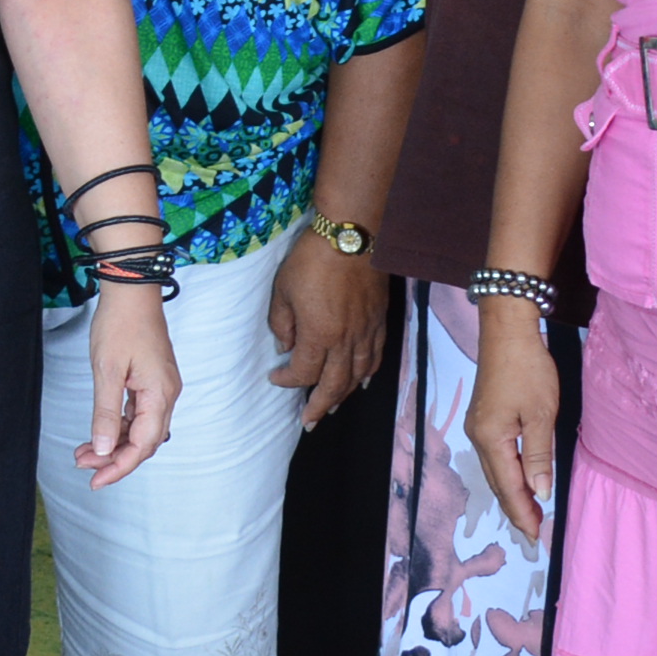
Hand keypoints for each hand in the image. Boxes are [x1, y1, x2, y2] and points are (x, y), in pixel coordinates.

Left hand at [71, 285, 180, 486]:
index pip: (143, 445)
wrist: (130, 290)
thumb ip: (105, 412)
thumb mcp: (107, 371)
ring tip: (83, 452)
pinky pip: (137, 413)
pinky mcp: (151, 380)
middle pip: (144, 441)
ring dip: (113, 442)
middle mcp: (166, 394)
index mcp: (160, 394)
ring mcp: (160, 387)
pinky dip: (117, 424)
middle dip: (114, 457)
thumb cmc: (120, 324)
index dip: (119, 466)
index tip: (96, 479)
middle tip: (83, 466)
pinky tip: (98, 430)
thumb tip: (102, 448)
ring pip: (139, 428)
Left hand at [263, 235, 389, 429]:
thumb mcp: (283, 289)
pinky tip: (362, 380)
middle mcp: (346, 340)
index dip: (288, 380)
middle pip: (334, 384)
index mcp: (319, 335)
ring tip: (331, 406)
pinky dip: (368, 373)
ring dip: (344, 394)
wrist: (352, 234)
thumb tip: (286, 345)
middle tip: (308, 421)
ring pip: (358, 375)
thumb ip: (282, 322)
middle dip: (318, 405)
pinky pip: (376, 356)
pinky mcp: (380, 320)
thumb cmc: (312, 259)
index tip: (276, 377)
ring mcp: (367, 332)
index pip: (303, 372)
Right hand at [460, 303, 558, 544]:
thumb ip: (539, 456)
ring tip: (530, 515)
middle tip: (535, 535)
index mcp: (491, 439)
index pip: (509, 487)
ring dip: (512, 494)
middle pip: (497, 483)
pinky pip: (495, 457)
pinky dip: (508, 475)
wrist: (506, 331)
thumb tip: (540, 493)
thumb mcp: (540, 414)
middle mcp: (478, 437)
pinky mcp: (483, 418)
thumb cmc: (527, 369)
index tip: (538, 537)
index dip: (523, 513)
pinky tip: (520, 481)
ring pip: (495, 471)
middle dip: (516, 510)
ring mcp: (478, 427)